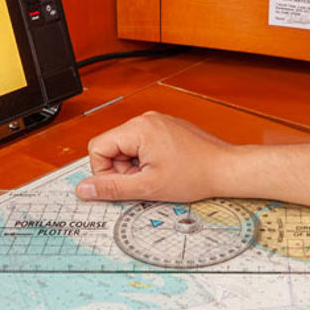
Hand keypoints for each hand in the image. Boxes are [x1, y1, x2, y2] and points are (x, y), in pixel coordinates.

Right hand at [76, 112, 235, 201]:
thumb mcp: (147, 187)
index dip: (104, 172)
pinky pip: (142, 145)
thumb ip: (111, 189)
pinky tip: (165, 170)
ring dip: (135, 167)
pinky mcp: (165, 129)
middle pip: (111, 147)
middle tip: (145, 182)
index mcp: (138, 128)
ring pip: (126, 148)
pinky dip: (147, 161)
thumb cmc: (195, 175)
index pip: (97, 148)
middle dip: (123, 170)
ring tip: (158, 176)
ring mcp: (156, 122)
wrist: (226, 168)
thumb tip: (83, 190)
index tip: (125, 184)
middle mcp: (145, 120)